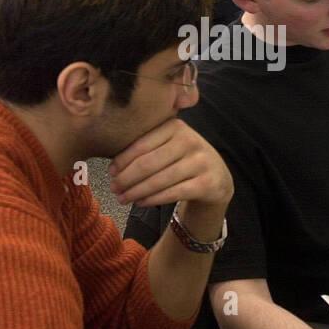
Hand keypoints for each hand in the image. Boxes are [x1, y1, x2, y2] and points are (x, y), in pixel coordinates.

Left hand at [107, 118, 232, 217]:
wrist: (217, 177)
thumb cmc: (183, 160)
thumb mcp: (168, 145)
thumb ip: (146, 147)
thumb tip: (113, 167)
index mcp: (175, 126)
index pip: (141, 144)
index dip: (122, 160)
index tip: (111, 172)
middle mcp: (190, 140)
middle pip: (147, 164)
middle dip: (126, 179)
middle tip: (113, 188)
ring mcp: (200, 162)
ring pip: (158, 181)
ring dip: (136, 192)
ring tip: (123, 198)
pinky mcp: (206, 183)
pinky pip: (172, 194)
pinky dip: (152, 199)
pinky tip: (140, 202)